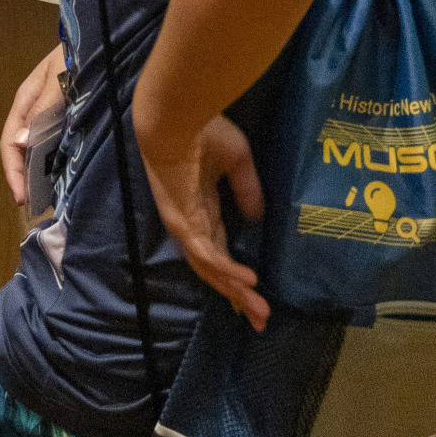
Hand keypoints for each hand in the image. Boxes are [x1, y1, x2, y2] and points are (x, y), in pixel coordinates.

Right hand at [2, 44, 67, 203]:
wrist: (103, 36)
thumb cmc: (79, 54)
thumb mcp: (62, 79)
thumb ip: (44, 108)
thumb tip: (20, 142)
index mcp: (26, 101)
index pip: (10, 143)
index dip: (13, 172)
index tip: (22, 199)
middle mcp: (35, 111)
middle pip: (22, 151)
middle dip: (26, 180)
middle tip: (38, 209)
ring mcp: (52, 115)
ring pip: (40, 151)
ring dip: (42, 175)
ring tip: (52, 200)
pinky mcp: (70, 117)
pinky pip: (58, 145)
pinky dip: (58, 164)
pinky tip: (68, 177)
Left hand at [139, 113, 268, 331]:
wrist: (175, 117)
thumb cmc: (204, 131)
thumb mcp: (236, 161)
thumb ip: (246, 189)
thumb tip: (256, 219)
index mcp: (201, 208)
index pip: (220, 250)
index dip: (236, 274)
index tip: (257, 295)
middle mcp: (191, 222)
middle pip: (215, 269)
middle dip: (237, 295)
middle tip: (260, 320)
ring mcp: (184, 224)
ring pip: (209, 268)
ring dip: (234, 290)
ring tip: (257, 310)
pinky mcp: (182, 220)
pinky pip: (206, 251)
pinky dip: (226, 268)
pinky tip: (247, 280)